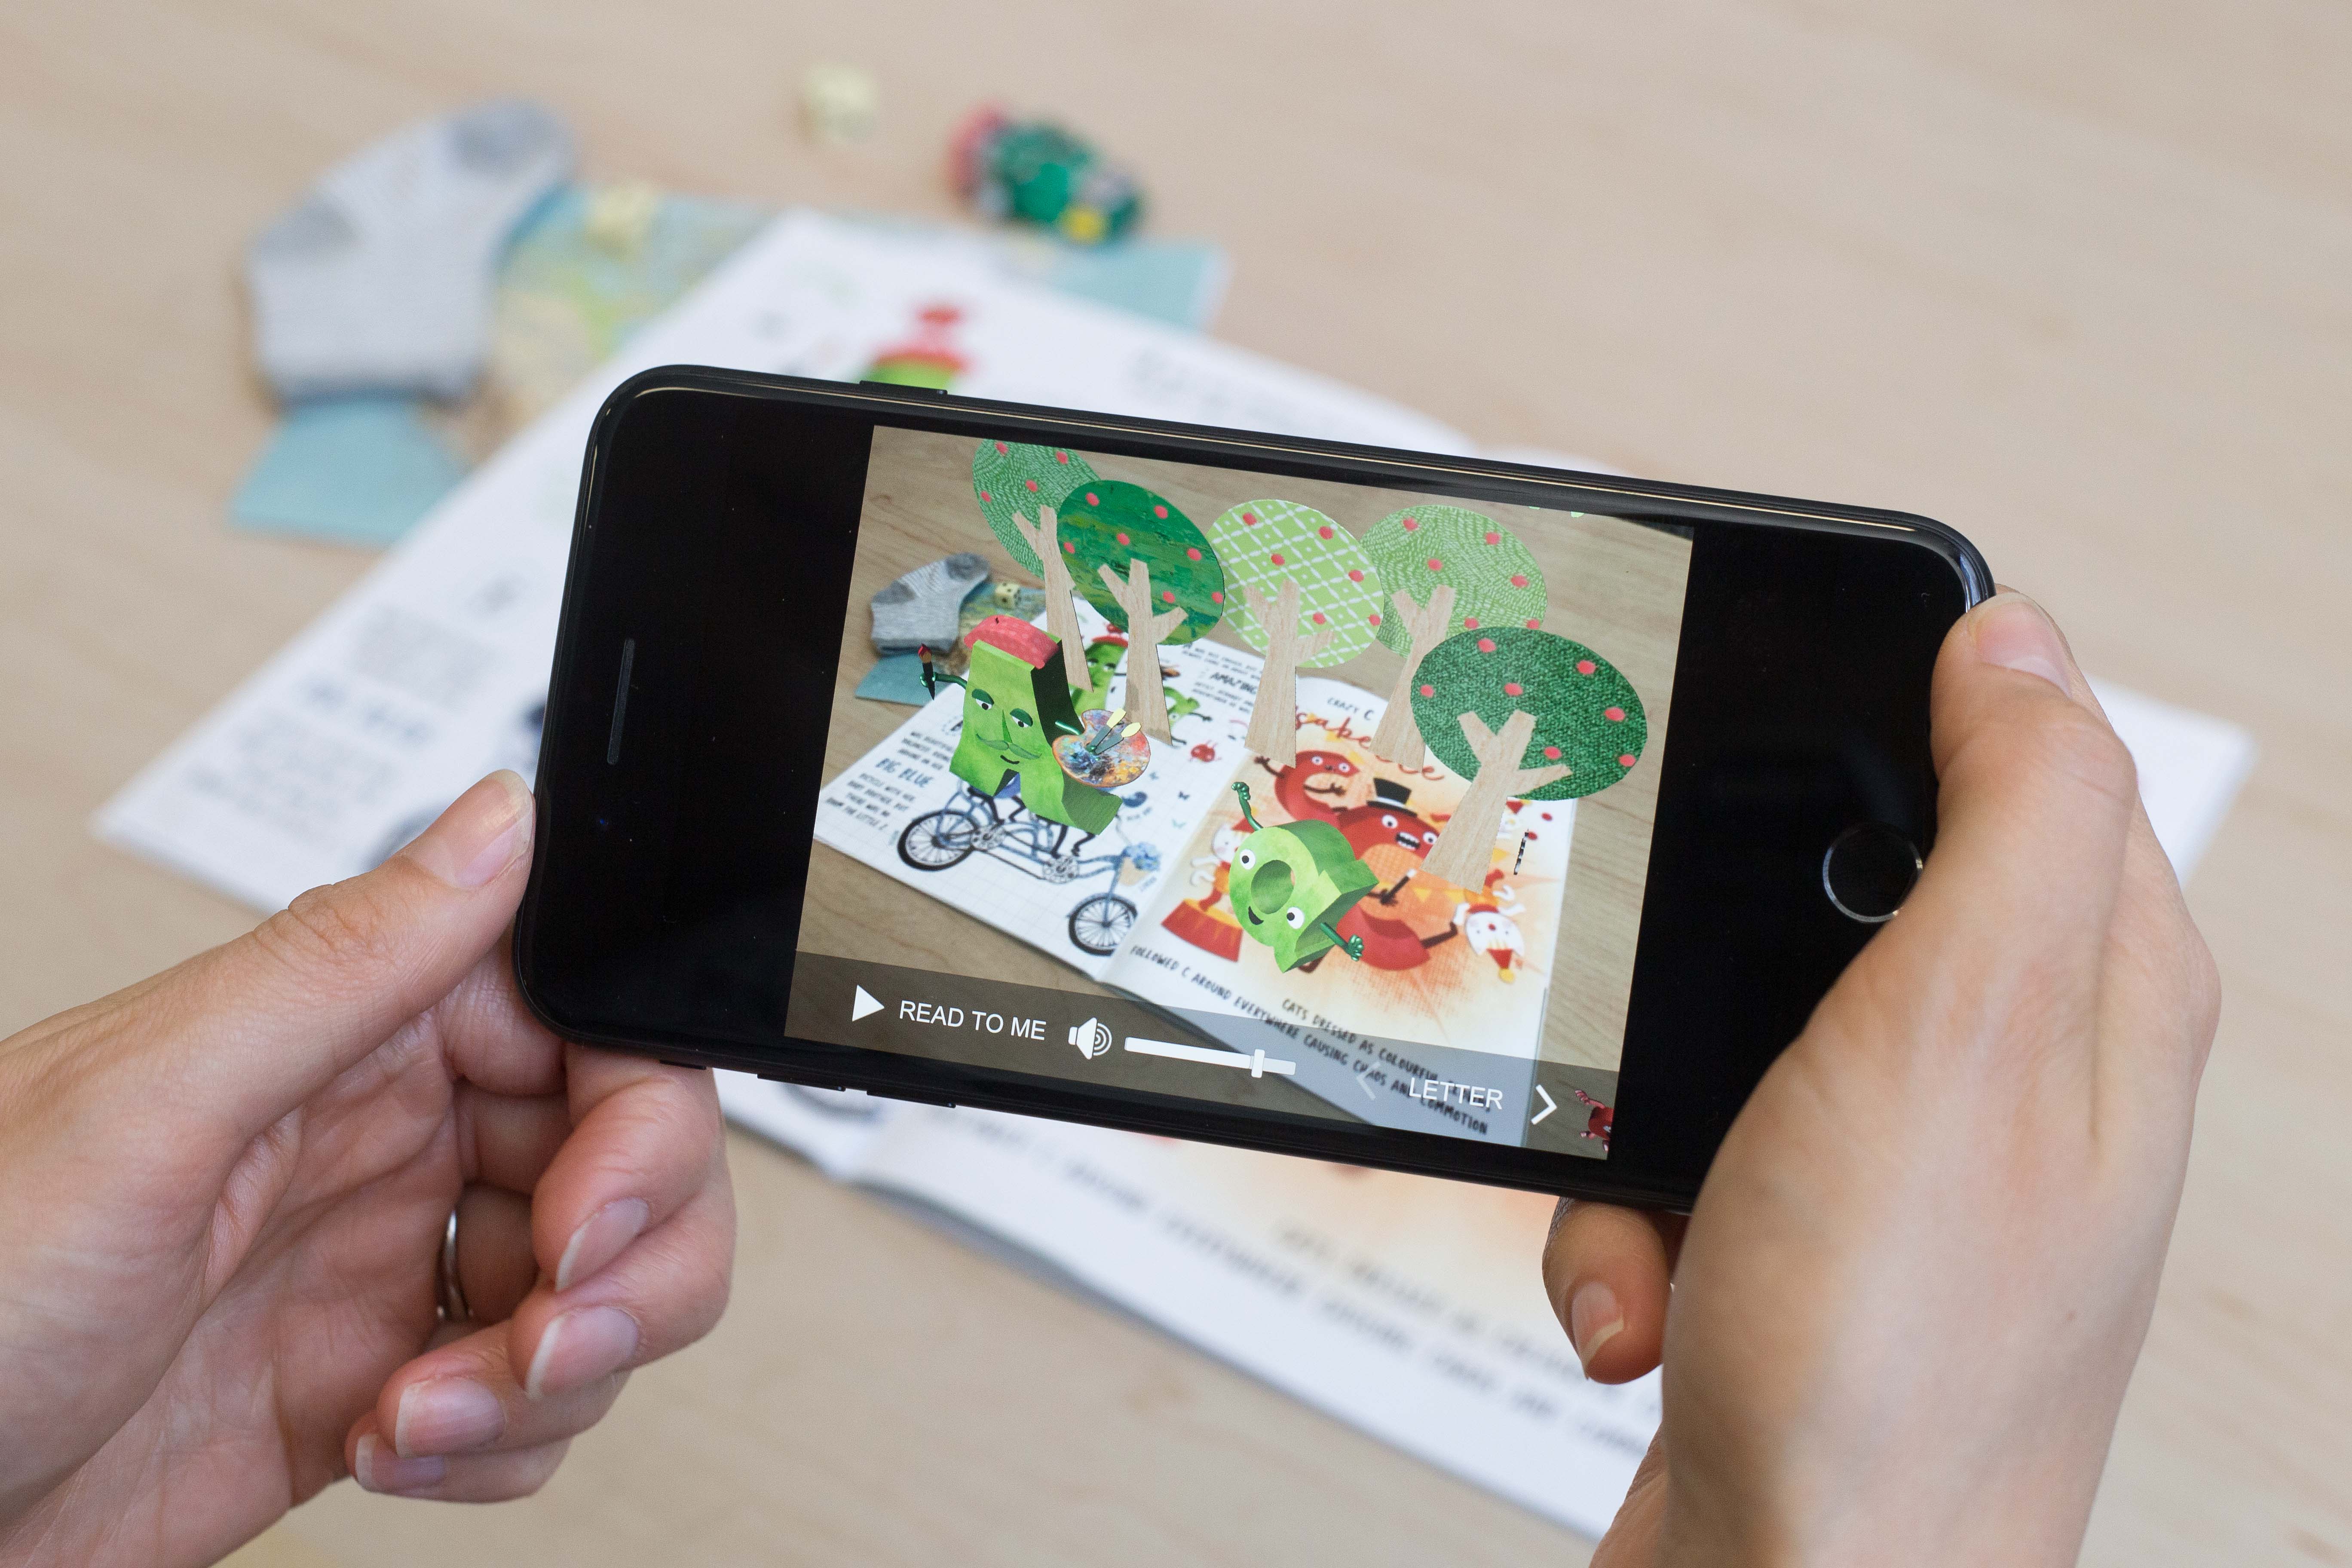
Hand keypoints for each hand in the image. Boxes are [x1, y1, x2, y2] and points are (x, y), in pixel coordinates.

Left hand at [0, 773, 734, 1566]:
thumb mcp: (148, 1114)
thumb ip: (342, 963)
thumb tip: (498, 819)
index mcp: (347, 1035)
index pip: (589, 1029)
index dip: (634, 1123)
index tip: (589, 1213)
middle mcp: (387, 1139)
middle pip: (628, 1166)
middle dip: (625, 1268)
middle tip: (542, 1331)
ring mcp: (384, 1266)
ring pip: (601, 1292)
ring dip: (554, 1373)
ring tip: (429, 1412)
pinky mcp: (378, 1386)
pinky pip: (532, 1404)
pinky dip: (499, 1444)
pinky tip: (393, 1449)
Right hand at [1542, 592, 2217, 1564]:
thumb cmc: (1892, 1356)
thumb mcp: (1960, 1025)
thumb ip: (2010, 812)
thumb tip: (2015, 638)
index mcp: (2095, 988)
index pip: (2019, 753)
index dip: (1884, 710)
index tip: (1754, 712)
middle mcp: (2015, 1071)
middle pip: (1830, 893)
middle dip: (1706, 949)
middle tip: (1677, 992)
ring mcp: (1902, 1167)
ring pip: (1724, 1027)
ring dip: (1647, 1100)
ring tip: (1666, 1196)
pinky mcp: (1800, 1242)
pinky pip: (1680, 1152)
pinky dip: (1628, 1211)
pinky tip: (1649, 1291)